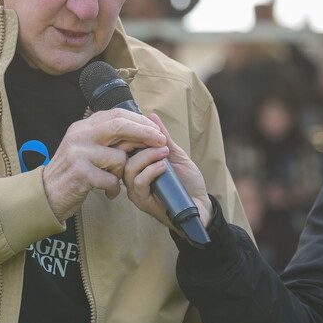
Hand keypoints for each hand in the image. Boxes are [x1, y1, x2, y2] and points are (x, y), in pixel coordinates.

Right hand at [42, 109, 165, 221]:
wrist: (47, 194)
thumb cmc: (71, 171)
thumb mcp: (83, 147)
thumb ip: (104, 136)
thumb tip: (136, 126)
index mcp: (82, 127)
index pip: (116, 114)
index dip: (139, 121)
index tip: (156, 130)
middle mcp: (79, 136)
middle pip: (119, 126)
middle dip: (144, 133)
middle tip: (161, 142)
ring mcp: (79, 154)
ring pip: (118, 157)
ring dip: (124, 171)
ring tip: (118, 179)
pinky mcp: (80, 174)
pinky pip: (111, 179)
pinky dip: (114, 188)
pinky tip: (110, 192)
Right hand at [124, 115, 211, 230]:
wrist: (200, 206)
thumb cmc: (187, 182)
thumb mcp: (176, 155)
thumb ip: (164, 138)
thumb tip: (152, 116)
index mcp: (138, 165)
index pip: (123, 146)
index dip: (131, 134)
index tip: (147, 126)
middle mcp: (133, 177)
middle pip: (122, 156)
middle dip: (138, 143)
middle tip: (156, 138)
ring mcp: (136, 190)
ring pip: (129, 169)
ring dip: (147, 157)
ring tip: (164, 153)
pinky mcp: (142, 202)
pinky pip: (138, 184)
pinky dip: (150, 172)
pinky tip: (163, 166)